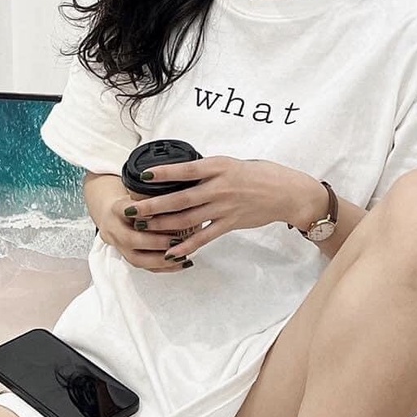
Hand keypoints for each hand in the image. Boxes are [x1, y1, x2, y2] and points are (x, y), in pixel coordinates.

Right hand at [96, 189, 197, 273]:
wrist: (111, 215)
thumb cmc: (132, 201)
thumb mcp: (137, 191)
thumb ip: (154, 192)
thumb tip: (184, 184)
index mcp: (117, 208)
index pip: (124, 209)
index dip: (140, 212)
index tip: (157, 213)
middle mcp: (114, 228)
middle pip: (131, 239)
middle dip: (155, 242)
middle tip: (176, 240)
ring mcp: (119, 246)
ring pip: (137, 258)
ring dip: (161, 259)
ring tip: (182, 256)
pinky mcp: (128, 257)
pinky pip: (145, 267)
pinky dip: (164, 267)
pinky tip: (181, 263)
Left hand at [121, 156, 313, 260]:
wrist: (286, 193)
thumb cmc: (259, 174)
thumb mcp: (231, 164)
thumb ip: (208, 170)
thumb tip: (183, 174)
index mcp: (218, 167)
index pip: (185, 170)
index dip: (163, 173)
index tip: (143, 176)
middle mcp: (219, 187)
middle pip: (179, 198)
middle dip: (152, 206)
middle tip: (131, 211)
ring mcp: (224, 207)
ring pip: (187, 219)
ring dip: (163, 225)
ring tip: (143, 229)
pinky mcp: (230, 224)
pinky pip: (204, 237)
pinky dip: (187, 245)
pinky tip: (171, 252)